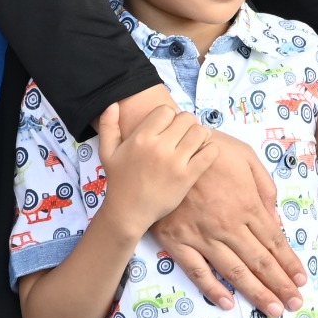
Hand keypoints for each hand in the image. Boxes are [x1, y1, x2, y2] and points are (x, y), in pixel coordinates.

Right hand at [94, 101, 216, 232]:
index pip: (166, 110)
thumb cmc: (119, 181)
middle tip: (182, 135)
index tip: (167, 127)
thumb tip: (112, 104)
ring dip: (200, 135)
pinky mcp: (187, 177)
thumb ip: (108, 126)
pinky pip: (209, 153)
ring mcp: (175, 162)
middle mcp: (159, 147)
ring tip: (194, 142)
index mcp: (141, 137)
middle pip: (186, 118)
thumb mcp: (106, 153)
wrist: (128, 212)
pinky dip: (210, 149)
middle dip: (186, 124)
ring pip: (200, 132)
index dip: (169, 117)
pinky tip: (202, 154)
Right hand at [147, 115, 304, 317]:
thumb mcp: (245, 155)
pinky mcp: (178, 241)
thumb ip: (264, 186)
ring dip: (256, 292)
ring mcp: (202, 235)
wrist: (167, 148)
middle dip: (280, 285)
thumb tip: (275, 217)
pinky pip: (197, 271)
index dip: (289, 263)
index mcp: (246, 203)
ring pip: (234, 271)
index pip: (274, 241)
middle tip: (294, 302)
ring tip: (273, 309)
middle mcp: (228, 224)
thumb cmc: (209, 148)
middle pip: (259, 261)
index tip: (301, 279)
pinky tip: (227, 302)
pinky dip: (212, 289)